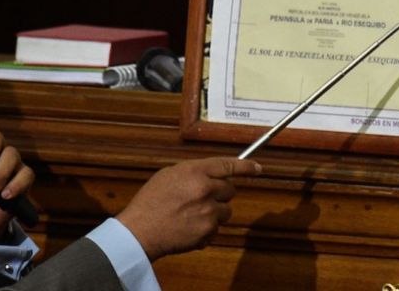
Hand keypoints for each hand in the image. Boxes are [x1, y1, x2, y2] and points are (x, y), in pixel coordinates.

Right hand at [117, 156, 260, 259]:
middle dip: (221, 193)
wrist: (140, 231)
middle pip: (230, 189)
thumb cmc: (150, 201)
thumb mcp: (170, 174)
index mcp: (196, 171)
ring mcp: (209, 212)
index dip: (246, 167)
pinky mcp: (208, 232)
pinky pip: (216, 229)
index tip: (258, 169)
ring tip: (194, 215)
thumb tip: (210, 174)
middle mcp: (207, 190)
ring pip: (226, 211)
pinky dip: (207, 229)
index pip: (229, 165)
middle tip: (204, 197)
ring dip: (215, 212)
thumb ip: (194, 171)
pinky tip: (190, 227)